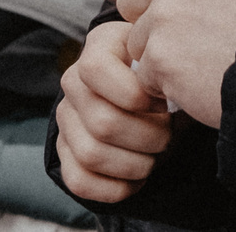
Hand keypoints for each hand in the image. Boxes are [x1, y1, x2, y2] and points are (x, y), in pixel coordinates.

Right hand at [55, 21, 171, 202]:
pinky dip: (115, 188)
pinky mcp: (65, 152)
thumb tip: (166, 71)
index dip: (133, 94)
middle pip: (102, 122)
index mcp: (99, 46)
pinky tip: (139, 178)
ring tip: (157, 155)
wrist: (156, 100)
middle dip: (147, 138)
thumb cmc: (166, 77)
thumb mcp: (170, 55)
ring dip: (135, 164)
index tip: (164, 105)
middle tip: (169, 136)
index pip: (95, 70)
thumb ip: (168, 50)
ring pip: (91, 155)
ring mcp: (66, 118)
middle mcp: (73, 81)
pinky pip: (79, 181)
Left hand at [115, 0, 235, 128]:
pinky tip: (197, 80)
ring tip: (200, 60)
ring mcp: (164, 14)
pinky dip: (165, 84)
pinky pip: (144, 74)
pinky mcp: (159, 55)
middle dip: (149, 21)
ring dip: (160, 56)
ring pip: (137, 40)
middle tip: (187, 38)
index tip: (177, 7)